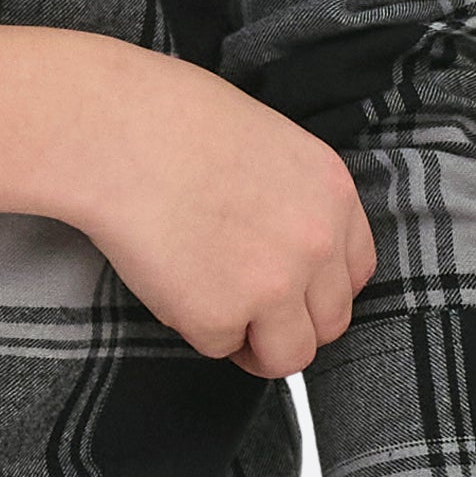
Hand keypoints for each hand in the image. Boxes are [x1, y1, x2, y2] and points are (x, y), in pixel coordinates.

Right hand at [60, 47, 376, 376]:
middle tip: (249, 312)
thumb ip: (294, 200)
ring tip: (214, 312)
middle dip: (291, 324)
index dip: (321, 288)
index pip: (356, 273)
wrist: (118, 132)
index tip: (293, 290)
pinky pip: (219, 346)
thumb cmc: (174, 120)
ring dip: (255, 344)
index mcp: (333, 195)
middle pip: (330, 323)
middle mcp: (317, 245)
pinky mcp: (219, 318)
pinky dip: (195, 326)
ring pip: (288, 356)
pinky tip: (171, 282)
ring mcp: (273, 287)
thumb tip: (283, 243)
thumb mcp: (270, 144)